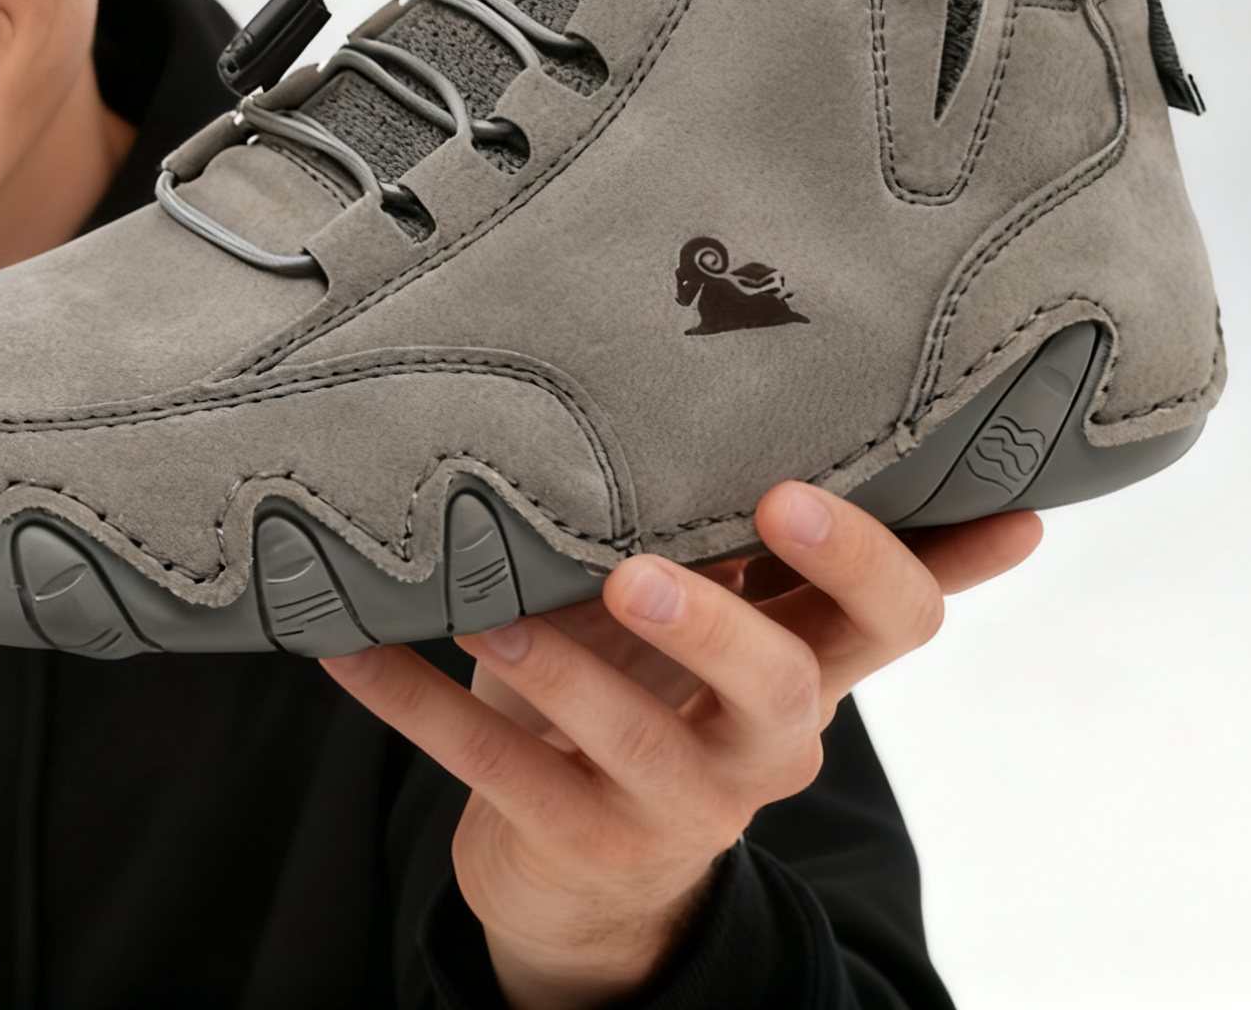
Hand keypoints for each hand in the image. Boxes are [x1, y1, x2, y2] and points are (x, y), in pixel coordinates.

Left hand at [320, 482, 1040, 1009]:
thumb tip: (830, 382)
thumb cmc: (657, 688)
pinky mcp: (584, 842)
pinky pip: (497, 773)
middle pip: (781, 684)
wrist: (588, 867)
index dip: (871, 560)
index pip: (897, 619)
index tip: (800, 495)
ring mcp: (681, 803)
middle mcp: (767, 740)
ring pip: (634, 740)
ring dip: (558, 671)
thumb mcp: (727, 617)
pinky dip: (418, 705)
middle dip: (710, 626)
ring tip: (487, 618)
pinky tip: (353, 650)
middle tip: (636, 571)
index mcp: (812, 666)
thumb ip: (767, 540)